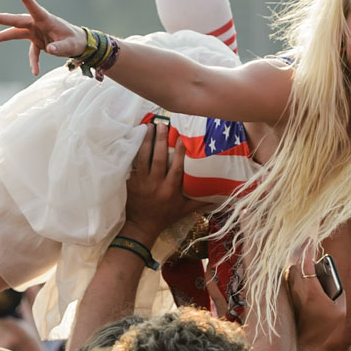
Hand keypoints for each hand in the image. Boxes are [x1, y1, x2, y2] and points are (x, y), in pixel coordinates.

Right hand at [0, 0, 85, 76]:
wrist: (78, 43)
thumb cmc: (75, 41)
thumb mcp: (70, 45)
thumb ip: (60, 47)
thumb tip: (49, 49)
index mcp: (47, 20)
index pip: (35, 9)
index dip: (28, 0)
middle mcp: (38, 24)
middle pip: (17, 20)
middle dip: (1, 19)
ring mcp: (36, 32)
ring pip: (16, 32)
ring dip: (3, 36)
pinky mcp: (36, 41)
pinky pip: (32, 52)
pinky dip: (33, 61)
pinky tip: (35, 72)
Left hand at [122, 121, 205, 241]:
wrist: (142, 226)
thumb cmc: (165, 216)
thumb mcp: (184, 210)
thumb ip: (201, 202)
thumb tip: (220, 196)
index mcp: (171, 190)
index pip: (176, 168)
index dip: (179, 153)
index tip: (182, 138)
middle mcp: (156, 184)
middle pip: (158, 159)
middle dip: (160, 141)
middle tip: (162, 124)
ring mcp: (141, 183)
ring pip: (143, 159)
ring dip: (146, 142)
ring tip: (149, 126)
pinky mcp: (130, 183)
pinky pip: (131, 164)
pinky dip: (132, 151)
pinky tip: (134, 138)